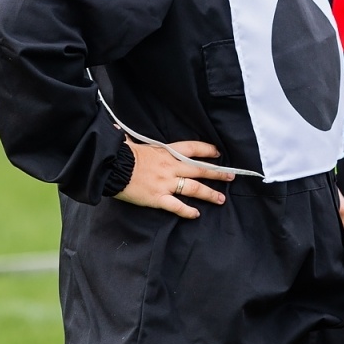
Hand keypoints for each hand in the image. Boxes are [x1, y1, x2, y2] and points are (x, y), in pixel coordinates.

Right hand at [115, 140, 231, 217]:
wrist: (111, 168)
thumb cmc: (120, 155)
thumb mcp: (131, 142)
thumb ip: (132, 139)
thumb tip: (119, 129)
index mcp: (165, 152)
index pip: (192, 148)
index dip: (207, 150)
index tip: (218, 153)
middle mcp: (170, 167)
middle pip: (200, 170)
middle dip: (217, 173)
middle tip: (231, 176)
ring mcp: (166, 183)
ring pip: (194, 188)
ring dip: (209, 194)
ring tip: (221, 199)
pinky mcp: (158, 198)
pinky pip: (177, 206)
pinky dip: (188, 211)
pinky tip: (196, 214)